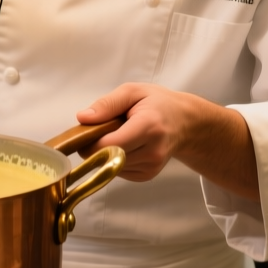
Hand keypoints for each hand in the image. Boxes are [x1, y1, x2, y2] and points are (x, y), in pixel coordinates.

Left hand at [76, 83, 258, 199]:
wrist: (184, 122)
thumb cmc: (158, 104)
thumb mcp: (133, 92)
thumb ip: (107, 104)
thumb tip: (83, 118)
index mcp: (148, 126)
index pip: (110, 145)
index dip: (89, 142)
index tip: (83, 134)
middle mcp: (153, 151)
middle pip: (108, 158)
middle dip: (95, 147)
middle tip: (98, 131)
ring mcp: (152, 166)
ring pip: (110, 166)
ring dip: (105, 153)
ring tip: (117, 135)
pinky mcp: (147, 175)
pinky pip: (118, 171)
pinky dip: (114, 159)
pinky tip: (125, 146)